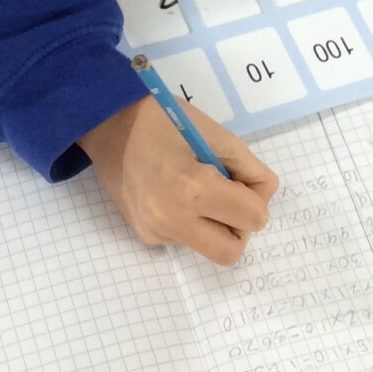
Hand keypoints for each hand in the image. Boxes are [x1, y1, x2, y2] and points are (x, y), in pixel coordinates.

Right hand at [80, 97, 278, 265]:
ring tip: (196, 189)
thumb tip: (263, 197)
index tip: (237, 176)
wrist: (109, 123)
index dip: (255, 196)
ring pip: (209, 247)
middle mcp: (171, 221)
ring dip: (215, 225)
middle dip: (238, 225)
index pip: (253, 218)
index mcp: (191, 189)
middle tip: (225, 193)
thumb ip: (250, 169)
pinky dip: (192, 222)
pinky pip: (186, 239)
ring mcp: (155, 232)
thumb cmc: (166, 120)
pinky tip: (174, 193)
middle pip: (232, 251)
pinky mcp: (145, 235)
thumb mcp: (218, 135)